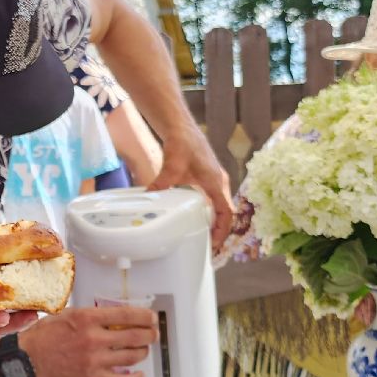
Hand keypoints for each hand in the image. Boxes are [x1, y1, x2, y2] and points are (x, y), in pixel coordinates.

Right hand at [22, 306, 156, 376]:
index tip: (152, 318)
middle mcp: (94, 338)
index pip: (128, 315)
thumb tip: (118, 316)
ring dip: (143, 352)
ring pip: (133, 357)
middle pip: (136, 336)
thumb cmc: (45, 335)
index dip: (146, 316)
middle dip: (150, 334)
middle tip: (152, 334)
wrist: (27, 358)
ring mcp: (94, 360)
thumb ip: (93, 315)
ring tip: (142, 350)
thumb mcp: (69, 314)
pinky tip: (139, 374)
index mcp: (88, 318)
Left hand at [148, 131, 233, 246]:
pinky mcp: (209, 179)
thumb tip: (150, 195)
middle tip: (208, 247)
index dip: (222, 230)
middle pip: (226, 213)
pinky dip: (211, 213)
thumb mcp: (172, 165)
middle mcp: (220, 183)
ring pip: (222, 207)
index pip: (226, 212)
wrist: (182, 129)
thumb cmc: (183, 143)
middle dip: (220, 231)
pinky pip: (215, 201)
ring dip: (216, 223)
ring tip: (205, 238)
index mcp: (216, 182)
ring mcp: (216, 181)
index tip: (214, 243)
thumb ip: (163, 182)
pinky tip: (199, 220)